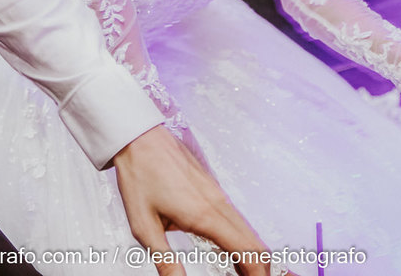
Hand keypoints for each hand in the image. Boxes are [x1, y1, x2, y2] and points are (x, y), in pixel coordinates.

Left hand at [113, 126, 269, 275]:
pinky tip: (233, 252)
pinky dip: (244, 240)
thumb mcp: (144, 225)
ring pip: (249, 231)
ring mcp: (218, 195)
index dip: (257, 275)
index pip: (246, 252)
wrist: (139, 138)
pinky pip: (238, 219)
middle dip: (261, 269)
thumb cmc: (139, 175)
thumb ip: (165, 260)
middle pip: (256, 244)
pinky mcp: (214, 190)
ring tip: (245, 275)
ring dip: (253, 256)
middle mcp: (218, 204)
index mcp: (204, 216)